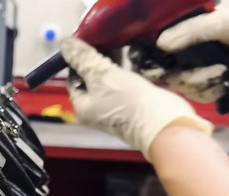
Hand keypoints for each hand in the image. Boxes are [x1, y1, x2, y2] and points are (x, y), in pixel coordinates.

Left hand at [59, 37, 211, 159]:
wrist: (163, 122)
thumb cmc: (127, 102)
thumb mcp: (100, 75)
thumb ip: (82, 59)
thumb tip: (65, 45)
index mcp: (83, 107)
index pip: (72, 80)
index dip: (77, 61)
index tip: (86, 42)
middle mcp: (97, 110)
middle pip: (92, 79)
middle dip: (97, 59)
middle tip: (105, 40)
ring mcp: (117, 107)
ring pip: (110, 79)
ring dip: (114, 63)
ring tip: (120, 45)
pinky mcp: (135, 102)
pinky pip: (127, 82)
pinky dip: (128, 69)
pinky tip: (134, 57)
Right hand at [152, 9, 228, 101]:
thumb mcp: (224, 23)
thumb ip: (194, 30)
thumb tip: (162, 44)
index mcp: (186, 31)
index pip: (155, 42)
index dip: (147, 53)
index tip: (148, 62)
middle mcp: (185, 52)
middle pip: (161, 68)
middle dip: (175, 72)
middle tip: (184, 72)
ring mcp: (194, 71)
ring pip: (179, 83)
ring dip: (199, 81)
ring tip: (221, 73)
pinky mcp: (203, 88)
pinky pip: (195, 95)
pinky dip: (209, 91)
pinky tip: (223, 83)